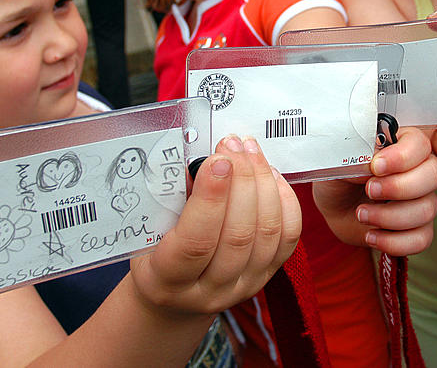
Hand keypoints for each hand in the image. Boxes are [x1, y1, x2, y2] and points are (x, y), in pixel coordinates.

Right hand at [129, 136, 300, 314]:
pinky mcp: (268, 275)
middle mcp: (209, 291)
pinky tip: (271, 175)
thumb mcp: (148, 228)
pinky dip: (284, 200)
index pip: (195, 243)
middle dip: (241, 181)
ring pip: (266, 233)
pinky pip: (288, 236)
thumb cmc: (154, 252)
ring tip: (251, 151)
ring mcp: (243, 285)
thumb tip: (203, 158)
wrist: (175, 291)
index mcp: (167, 280)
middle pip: (238, 235)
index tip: (218, 160)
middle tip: (234, 145)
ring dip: (262, 183)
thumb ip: (171, 198)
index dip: (210, 199)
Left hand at [313, 127, 436, 255]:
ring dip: (389, 217)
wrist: (333, 207)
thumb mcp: (338, 162)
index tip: (375, 167)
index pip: (419, 145)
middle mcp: (418, 170)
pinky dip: (394, 242)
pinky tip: (371, 235)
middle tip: (369, 191)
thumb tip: (373, 164)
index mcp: (401, 145)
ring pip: (426, 210)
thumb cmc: (338, 178)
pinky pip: (421, 239)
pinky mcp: (417, 228)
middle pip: (433, 176)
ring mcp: (421, 200)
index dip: (401, 157)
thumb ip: (357, 158)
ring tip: (361, 214)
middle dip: (399, 187)